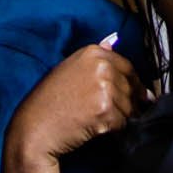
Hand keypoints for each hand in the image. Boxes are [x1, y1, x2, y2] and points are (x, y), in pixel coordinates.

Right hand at [6, 40, 142, 171]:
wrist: (35, 127)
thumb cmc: (48, 101)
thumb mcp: (69, 69)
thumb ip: (94, 58)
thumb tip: (112, 42)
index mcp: (93, 53)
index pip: (128, 66)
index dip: (133, 83)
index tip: (138, 94)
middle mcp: (101, 66)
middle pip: (131, 87)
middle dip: (130, 102)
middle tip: (117, 114)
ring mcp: (104, 88)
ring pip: (130, 106)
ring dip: (122, 118)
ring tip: (102, 122)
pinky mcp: (105, 110)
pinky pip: (123, 122)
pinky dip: (116, 130)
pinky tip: (98, 130)